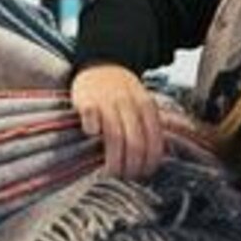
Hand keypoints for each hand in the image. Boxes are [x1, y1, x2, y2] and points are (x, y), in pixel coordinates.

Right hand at [70, 64, 164, 178]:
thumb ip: (148, 126)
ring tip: (113, 173)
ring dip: (115, 160)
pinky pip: (91, 116)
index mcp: (147, 106)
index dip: (150, 162)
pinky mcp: (86, 99)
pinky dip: (91, 129)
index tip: (144, 175)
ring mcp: (107, 101)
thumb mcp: (142, 103)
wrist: (101, 62)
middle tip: (128, 178)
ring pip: (115, 137)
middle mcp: (129, 104)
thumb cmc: (122, 91)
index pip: (153, 141)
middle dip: (133, 167)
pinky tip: (91, 137)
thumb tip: (153, 160)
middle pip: (135, 143)